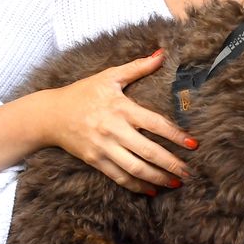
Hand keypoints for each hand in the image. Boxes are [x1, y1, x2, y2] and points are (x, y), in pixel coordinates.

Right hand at [49, 50, 194, 194]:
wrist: (49, 115)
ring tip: (177, 182)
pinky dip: (136, 185)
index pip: (155, 124)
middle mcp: (113, 130)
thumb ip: (138, 67)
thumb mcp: (109, 76)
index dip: (176, 135)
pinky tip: (153, 189)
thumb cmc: (83, 93)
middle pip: (148, 151)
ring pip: (135, 168)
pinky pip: (118, 177)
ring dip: (158, 177)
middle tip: (190, 171)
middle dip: (171, 163)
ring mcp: (103, 147)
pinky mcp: (94, 160)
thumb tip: (162, 54)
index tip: (194, 144)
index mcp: (121, 108)